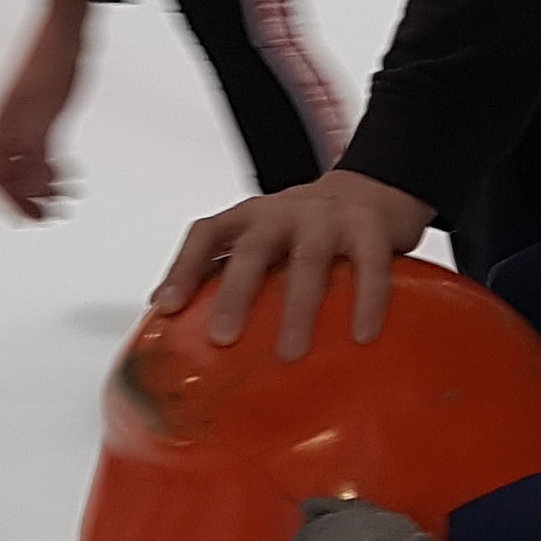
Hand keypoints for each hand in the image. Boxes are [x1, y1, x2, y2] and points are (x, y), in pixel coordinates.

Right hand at [0, 0, 93, 221]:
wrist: (67, 33)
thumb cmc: (51, 63)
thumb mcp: (45, 111)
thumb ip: (34, 148)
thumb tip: (27, 185)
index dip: (7, 202)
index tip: (26, 219)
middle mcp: (7, 128)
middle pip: (9, 177)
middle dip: (28, 200)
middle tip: (50, 216)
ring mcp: (26, 123)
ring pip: (28, 169)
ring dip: (44, 189)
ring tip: (65, 201)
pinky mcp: (45, 118)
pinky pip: (44, 155)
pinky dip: (55, 172)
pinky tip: (70, 180)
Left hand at [152, 169, 437, 359]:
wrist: (373, 188)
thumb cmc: (309, 227)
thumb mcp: (266, 239)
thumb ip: (230, 269)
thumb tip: (172, 319)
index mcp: (252, 217)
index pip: (208, 234)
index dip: (183, 268)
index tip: (168, 307)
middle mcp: (284, 213)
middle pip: (254, 249)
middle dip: (236, 294)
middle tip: (223, 338)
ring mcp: (328, 217)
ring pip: (309, 259)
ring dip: (298, 308)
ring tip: (291, 353)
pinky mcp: (370, 227)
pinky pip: (369, 265)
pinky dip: (367, 300)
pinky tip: (363, 335)